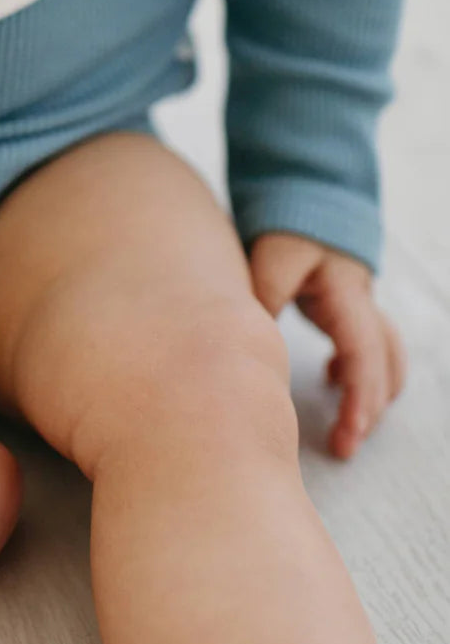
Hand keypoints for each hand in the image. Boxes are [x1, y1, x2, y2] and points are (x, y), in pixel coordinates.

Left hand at [248, 231, 405, 460]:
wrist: (301, 193)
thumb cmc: (286, 226)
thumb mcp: (272, 257)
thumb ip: (267, 296)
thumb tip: (258, 342)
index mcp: (346, 294)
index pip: (364, 354)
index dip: (361, 398)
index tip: (350, 434)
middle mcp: (362, 304)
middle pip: (383, 366)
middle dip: (369, 411)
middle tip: (342, 449)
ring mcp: (358, 306)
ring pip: (384, 360)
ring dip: (372, 396)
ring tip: (347, 429)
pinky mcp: (347, 307)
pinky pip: (367, 348)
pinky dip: (357, 372)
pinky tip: (331, 383)